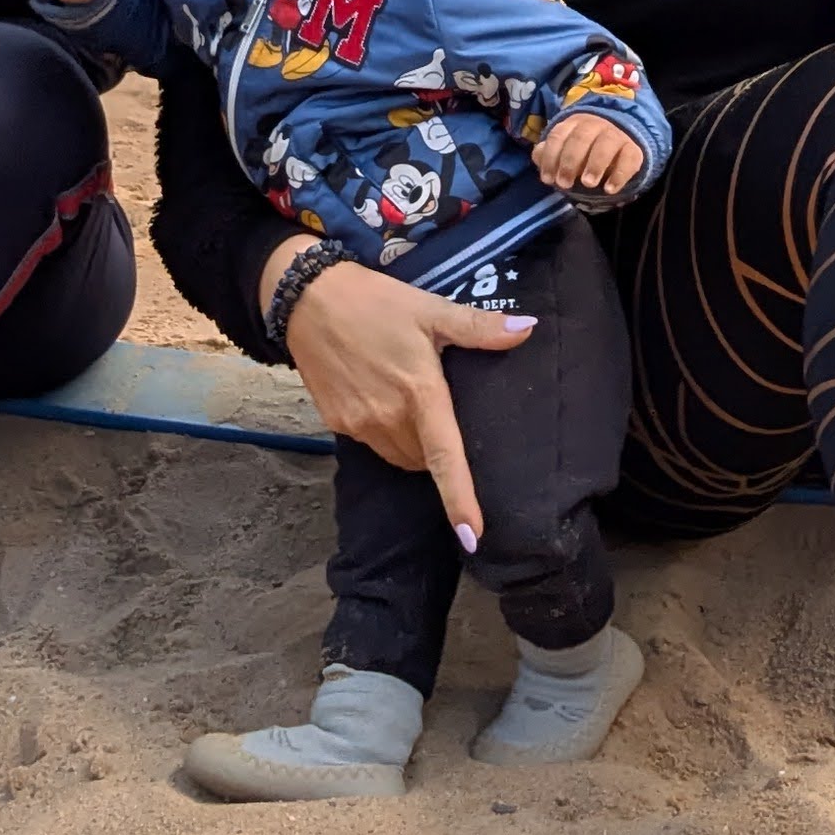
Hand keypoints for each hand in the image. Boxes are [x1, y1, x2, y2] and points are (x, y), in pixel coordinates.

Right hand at [263, 247, 529, 550]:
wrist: (307, 297)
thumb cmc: (375, 302)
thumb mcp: (430, 307)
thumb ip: (478, 327)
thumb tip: (528, 327)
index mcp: (420, 394)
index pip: (445, 458)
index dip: (460, 500)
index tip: (473, 536)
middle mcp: (388, 418)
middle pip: (424, 458)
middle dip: (437, 446)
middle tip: (439, 405)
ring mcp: (359, 425)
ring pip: (400, 455)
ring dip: (413, 442)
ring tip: (409, 398)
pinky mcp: (337, 424)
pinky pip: (372, 442)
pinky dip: (385, 431)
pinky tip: (380, 396)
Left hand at [533, 110, 646, 199]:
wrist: (619, 143)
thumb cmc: (584, 150)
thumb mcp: (564, 150)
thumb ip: (549, 154)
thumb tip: (538, 157)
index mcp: (573, 124)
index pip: (558, 135)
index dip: (550, 157)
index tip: (548, 179)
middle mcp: (595, 125)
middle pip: (581, 137)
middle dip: (570, 161)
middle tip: (564, 184)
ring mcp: (616, 135)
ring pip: (606, 144)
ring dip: (595, 164)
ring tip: (587, 184)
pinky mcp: (633, 149)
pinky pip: (628, 158)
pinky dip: (619, 174)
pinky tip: (609, 189)